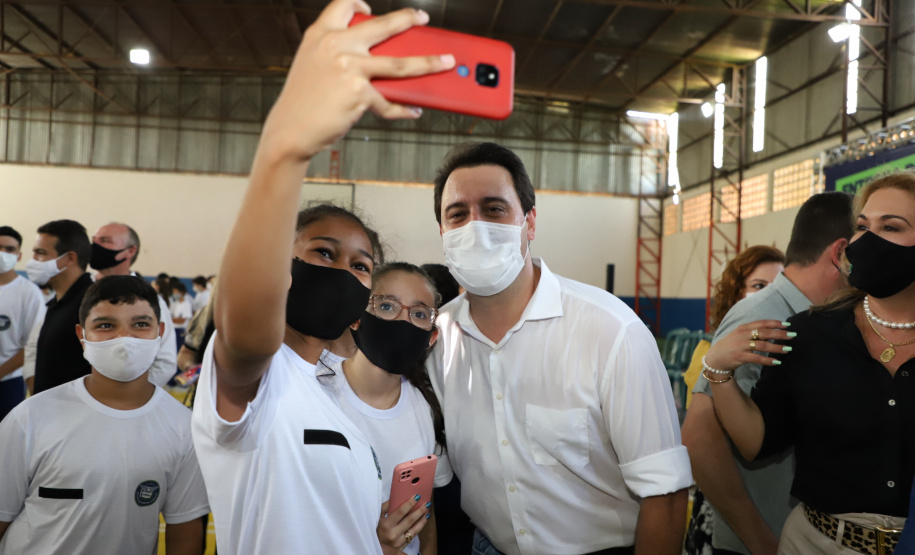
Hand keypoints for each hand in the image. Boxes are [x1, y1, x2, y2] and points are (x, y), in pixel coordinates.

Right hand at [260, 0, 455, 163]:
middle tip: (422, 18)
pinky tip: (412, 111)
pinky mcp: (359, 93)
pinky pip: (390, 101)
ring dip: (429, 62)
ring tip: (445, 62)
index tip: (370, 7)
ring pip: (401, 63)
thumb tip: (373, 58)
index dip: (359, 3)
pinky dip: (403, 109)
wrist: (290, 130)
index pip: (343, 4)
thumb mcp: (311, 65)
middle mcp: (336, 45)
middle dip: (408, 19)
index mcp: (321, 34)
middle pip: (383, 26)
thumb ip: (335, 53)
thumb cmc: (301, 103)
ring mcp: (350, 67)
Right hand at [377, 497, 428, 551]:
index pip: (400, 512)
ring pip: (414, 529)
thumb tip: (396, 498)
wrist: (375, 546)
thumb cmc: (376, 529)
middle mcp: (393, 534)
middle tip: (427, 503)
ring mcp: (398, 542)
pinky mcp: (402, 547)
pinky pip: (413, 536)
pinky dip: (419, 527)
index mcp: (385, 525)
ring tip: (427, 511)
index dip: (409, 503)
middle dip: (420, 510)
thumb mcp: (377, 517)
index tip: (417, 496)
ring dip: (422, 519)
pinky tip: (423, 520)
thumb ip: (384, 507)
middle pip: (410, 520)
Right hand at [704, 320, 794, 371]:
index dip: (775, 323)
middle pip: (764, 333)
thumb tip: (772, 332)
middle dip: (779, 334)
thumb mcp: (739, 335)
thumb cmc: (730, 346)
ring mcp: (741, 346)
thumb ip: (753, 332)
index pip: (761, 323)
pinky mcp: (739, 357)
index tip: (787, 325)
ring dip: (776, 347)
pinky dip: (767, 360)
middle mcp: (742, 335)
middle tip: (792, 336)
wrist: (715, 358)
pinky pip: (757, 358)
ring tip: (787, 349)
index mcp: (743, 328)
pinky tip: (777, 362)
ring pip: (762, 345)